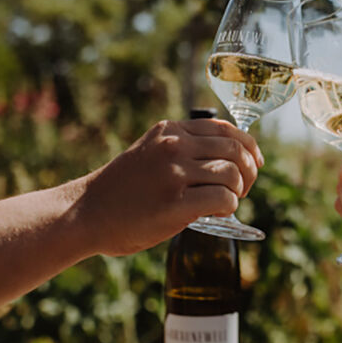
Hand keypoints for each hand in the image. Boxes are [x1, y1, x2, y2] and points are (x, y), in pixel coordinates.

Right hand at [81, 119, 262, 254]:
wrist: (86, 213)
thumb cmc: (120, 190)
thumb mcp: (149, 153)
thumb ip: (181, 149)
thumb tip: (227, 158)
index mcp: (169, 131)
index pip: (225, 129)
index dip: (248, 145)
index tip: (255, 162)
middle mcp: (173, 146)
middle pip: (235, 150)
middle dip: (249, 171)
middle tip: (243, 188)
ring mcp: (174, 173)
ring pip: (232, 174)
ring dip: (238, 191)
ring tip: (227, 202)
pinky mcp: (175, 204)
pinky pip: (223, 199)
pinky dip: (229, 208)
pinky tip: (217, 214)